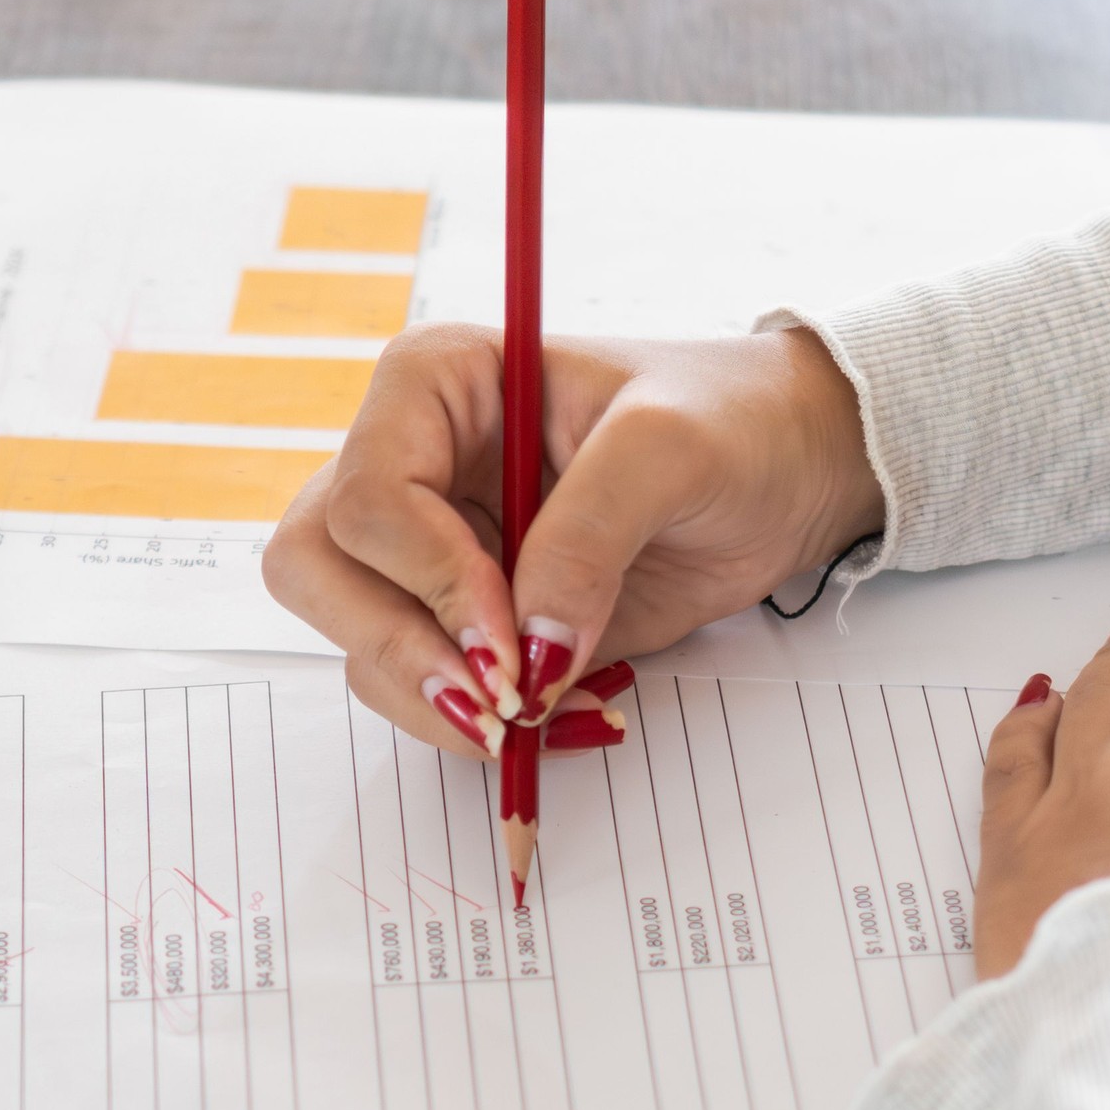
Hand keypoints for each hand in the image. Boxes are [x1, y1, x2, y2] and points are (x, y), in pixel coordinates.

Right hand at [262, 322, 882, 755]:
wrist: (790, 472)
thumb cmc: (732, 419)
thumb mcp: (669, 449)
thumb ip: (588, 536)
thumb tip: (526, 651)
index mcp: (436, 386)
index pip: (367, 495)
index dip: (427, 578)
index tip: (509, 639)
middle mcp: (414, 466)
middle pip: (319, 571)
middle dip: (398, 650)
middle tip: (495, 703)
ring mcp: (434, 551)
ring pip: (360, 644)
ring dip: (438, 702)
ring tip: (547, 714)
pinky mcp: (471, 621)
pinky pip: (427, 689)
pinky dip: (481, 723)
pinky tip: (567, 713)